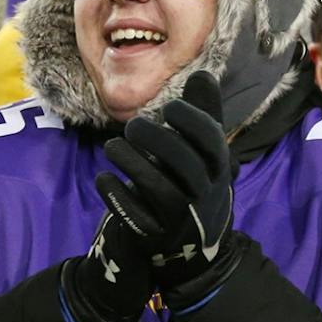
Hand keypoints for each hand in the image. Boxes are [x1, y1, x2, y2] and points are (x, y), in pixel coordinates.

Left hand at [97, 73, 235, 307]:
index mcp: (217, 168)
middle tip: (132, 126)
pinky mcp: (155, 236)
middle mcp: (203, 193)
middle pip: (185, 165)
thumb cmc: (195, 183)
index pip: (211, 141)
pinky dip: (117, 196)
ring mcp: (180, 218)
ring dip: (132, 164)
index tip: (169, 107)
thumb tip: (202, 73)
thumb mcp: (204, 152)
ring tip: (111, 147)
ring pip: (158, 190)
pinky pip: (136, 218)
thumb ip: (203, 113)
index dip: (191, 120)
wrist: (192, 248)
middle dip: (157, 141)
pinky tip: (104, 178)